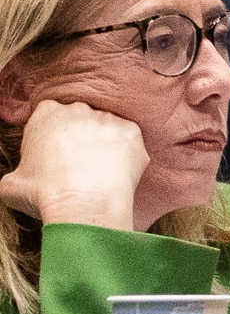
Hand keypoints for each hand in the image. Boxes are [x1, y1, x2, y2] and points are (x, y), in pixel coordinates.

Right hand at [0, 102, 147, 234]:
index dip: (49, 132)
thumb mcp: (11, 183)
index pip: (48, 113)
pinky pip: (128, 139)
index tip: (51, 151)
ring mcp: (108, 119)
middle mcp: (79, 109)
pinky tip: (115, 172)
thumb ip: (17, 170)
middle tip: (76, 161)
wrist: (84, 204)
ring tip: (97, 170)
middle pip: (78, 117)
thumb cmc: (44, 194)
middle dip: (77, 134)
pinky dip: (124, 153)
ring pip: (105, 127)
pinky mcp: (133, 132)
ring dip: (102, 142)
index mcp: (46, 114)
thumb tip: (21, 178)